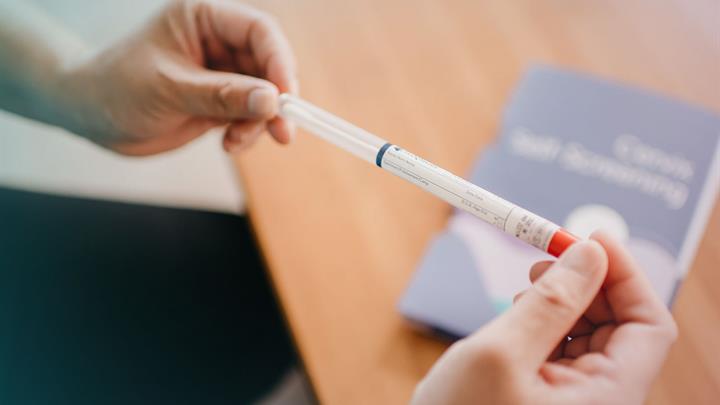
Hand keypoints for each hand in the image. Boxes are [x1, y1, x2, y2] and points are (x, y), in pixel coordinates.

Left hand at [58, 0, 296, 154]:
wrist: (90, 116)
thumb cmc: (116, 87)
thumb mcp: (169, 89)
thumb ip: (222, 95)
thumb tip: (271, 101)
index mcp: (203, 19)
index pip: (258, 31)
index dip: (279, 61)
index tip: (285, 96)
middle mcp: (218, 43)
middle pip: (269, 64)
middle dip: (277, 99)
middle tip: (283, 130)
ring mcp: (221, 75)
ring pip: (264, 95)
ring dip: (261, 122)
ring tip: (237, 142)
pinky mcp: (221, 103)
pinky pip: (250, 116)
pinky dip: (248, 133)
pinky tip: (229, 144)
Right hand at [412, 231, 676, 404]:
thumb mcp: (500, 354)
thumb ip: (550, 302)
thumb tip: (590, 254)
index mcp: (606, 399)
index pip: (649, 327)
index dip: (627, 276)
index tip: (593, 238)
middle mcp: (600, 400)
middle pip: (621, 328)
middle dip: (590, 283)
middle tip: (551, 253)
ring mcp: (575, 401)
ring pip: (591, 336)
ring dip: (566, 300)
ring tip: (530, 284)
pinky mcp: (550, 398)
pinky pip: (564, 350)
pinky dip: (547, 322)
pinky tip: (522, 311)